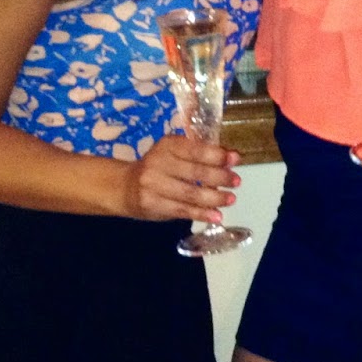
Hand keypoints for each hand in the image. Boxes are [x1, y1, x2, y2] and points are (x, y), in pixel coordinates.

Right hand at [121, 132, 240, 222]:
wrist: (124, 187)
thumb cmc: (158, 167)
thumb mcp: (174, 153)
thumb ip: (198, 154)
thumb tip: (230, 159)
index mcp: (168, 145)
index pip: (196, 150)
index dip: (217, 155)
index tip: (235, 159)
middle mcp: (158, 163)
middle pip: (195, 172)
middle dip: (220, 177)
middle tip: (236, 182)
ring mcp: (153, 185)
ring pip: (190, 194)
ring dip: (214, 198)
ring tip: (230, 199)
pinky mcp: (152, 204)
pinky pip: (182, 210)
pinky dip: (202, 214)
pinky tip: (216, 216)